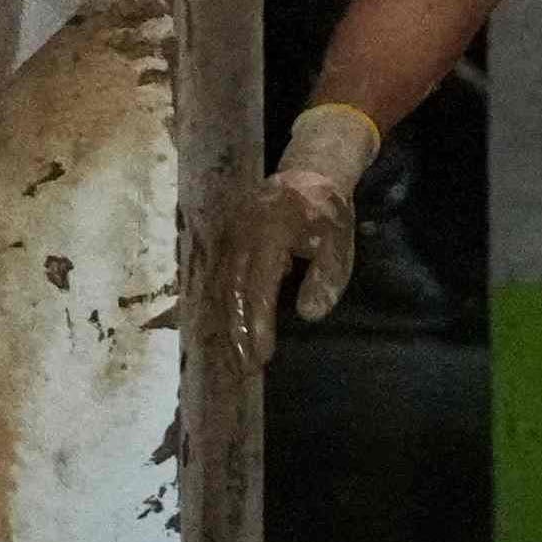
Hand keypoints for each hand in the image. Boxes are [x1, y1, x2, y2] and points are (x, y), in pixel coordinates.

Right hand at [211, 106, 380, 368]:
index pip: (258, 287)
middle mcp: (238, 237)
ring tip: (226, 356)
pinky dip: (206, 304)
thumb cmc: (326, 213)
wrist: (306, 175)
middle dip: (235, 331)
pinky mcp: (219, 242)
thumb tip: (310, 314)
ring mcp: (225, 238)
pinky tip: (204, 329)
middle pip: (230, 291)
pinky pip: (209, 277)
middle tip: (242, 366)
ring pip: (215, 286)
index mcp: (268, 235)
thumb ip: (326, 276)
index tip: (260, 355)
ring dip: (219, 322)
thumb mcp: (338, 242)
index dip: (257, 323)